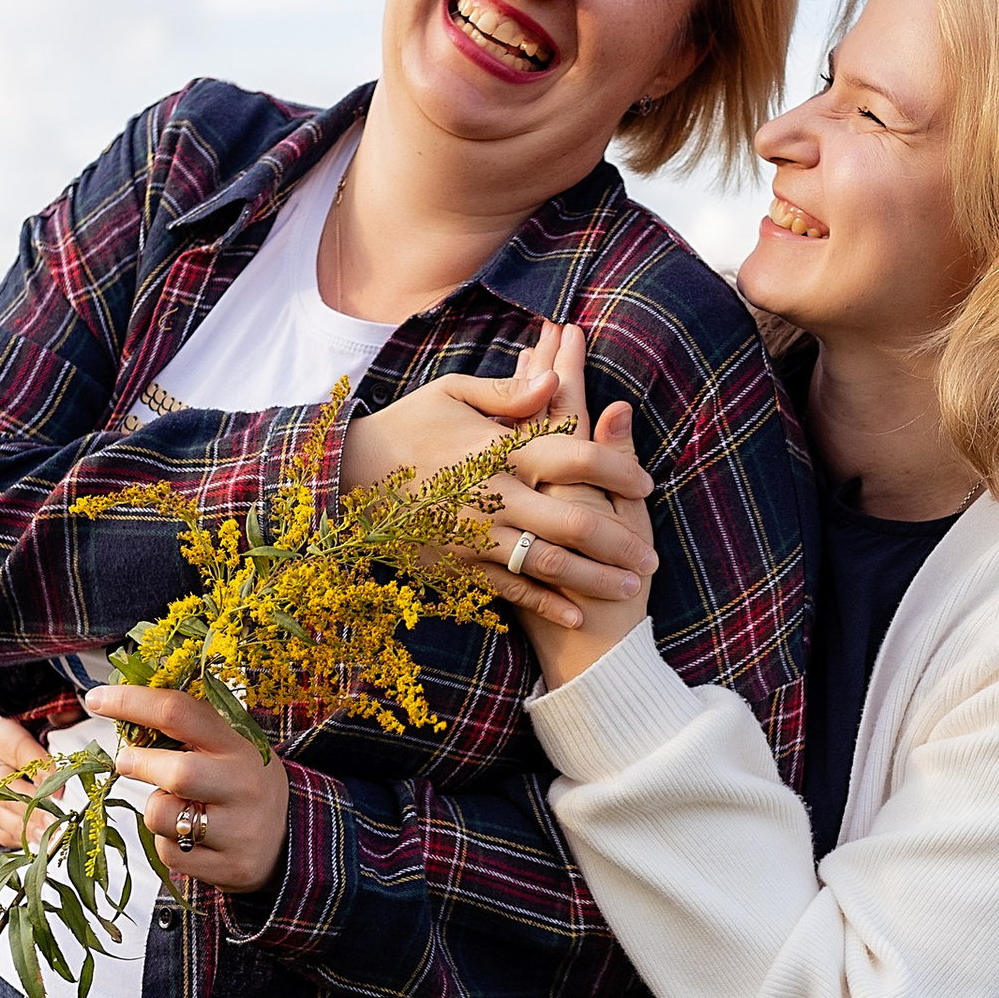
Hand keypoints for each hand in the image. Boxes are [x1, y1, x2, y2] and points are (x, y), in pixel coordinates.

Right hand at [0, 702, 55, 851]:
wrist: (50, 729)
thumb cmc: (55, 714)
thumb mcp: (58, 705)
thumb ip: (61, 710)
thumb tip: (64, 719)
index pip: (12, 747)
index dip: (36, 766)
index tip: (58, 785)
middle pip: (0, 785)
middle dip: (30, 805)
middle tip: (57, 818)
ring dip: (24, 826)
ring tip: (50, 837)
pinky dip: (16, 838)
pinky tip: (38, 844)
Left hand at [81, 681, 290, 894]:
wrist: (288, 844)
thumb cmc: (240, 786)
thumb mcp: (229, 748)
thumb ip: (187, 729)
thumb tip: (122, 707)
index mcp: (240, 745)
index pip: (180, 712)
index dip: (132, 702)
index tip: (97, 699)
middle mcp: (244, 785)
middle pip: (176, 772)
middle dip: (139, 764)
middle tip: (126, 761)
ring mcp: (240, 830)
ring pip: (162, 816)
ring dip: (154, 809)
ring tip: (176, 808)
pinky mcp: (230, 868)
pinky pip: (169, 853)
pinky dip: (167, 844)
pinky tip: (190, 839)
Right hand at [346, 321, 657, 638]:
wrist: (346, 474)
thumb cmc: (406, 425)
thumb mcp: (451, 393)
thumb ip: (508, 392)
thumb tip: (558, 381)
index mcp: (498, 447)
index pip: (573, 454)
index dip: (616, 469)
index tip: (646, 486)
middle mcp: (492, 492)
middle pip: (572, 518)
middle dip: (619, 541)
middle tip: (652, 558)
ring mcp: (474, 533)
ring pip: (545, 561)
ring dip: (592, 578)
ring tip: (630, 590)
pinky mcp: (456, 562)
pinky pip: (507, 588)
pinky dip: (544, 604)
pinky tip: (578, 616)